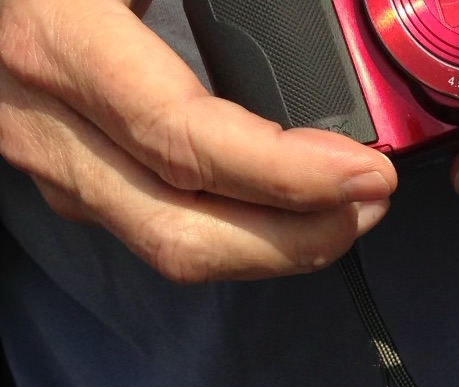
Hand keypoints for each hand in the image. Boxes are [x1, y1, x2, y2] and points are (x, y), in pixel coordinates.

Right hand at [0, 0, 395, 280]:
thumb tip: (324, 9)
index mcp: (59, 39)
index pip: (183, 141)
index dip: (284, 173)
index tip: (364, 171)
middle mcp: (45, 119)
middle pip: (183, 232)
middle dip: (295, 240)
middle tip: (369, 204)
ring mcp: (50, 157)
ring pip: (170, 245)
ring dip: (273, 246)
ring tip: (347, 210)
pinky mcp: (64, 171)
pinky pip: (157, 224)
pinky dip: (237, 228)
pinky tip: (288, 205)